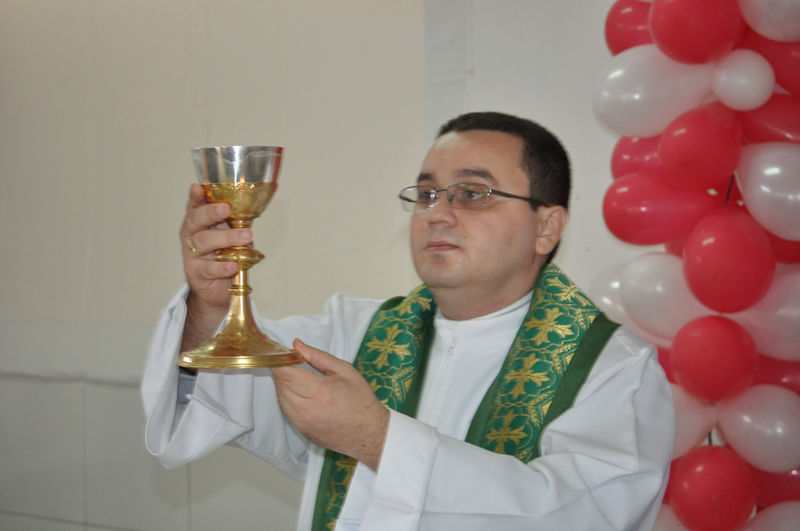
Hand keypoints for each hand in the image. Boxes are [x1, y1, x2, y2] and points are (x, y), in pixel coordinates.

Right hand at [179, 183, 253, 350]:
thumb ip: (236, 222)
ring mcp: (191, 255)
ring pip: (204, 242)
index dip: (196, 196)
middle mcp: (192, 235)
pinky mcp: (196, 274)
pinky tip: (233, 265)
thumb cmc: (225, 256)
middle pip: (196, 221)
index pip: (195, 206)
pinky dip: (222, 267)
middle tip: (226, 209)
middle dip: (210, 213)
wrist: (219, 288)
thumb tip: (252, 205)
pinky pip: (208, 269)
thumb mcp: (231, 235)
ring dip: (226, 238)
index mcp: (199, 222)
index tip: (199, 187)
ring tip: (245, 237)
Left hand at [272, 339, 389, 470]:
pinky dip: (288, 398)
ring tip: (294, 375)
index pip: (286, 374)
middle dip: (280, 371)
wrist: (370, 434)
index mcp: (319, 392)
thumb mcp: (345, 371)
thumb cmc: (361, 400)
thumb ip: (319, 356)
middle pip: (280, 385)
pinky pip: (287, 410)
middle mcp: (307, 409)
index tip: (277, 354)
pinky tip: (298, 391)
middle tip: (288, 361)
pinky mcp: (302, 430)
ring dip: (282, 385)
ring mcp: (303, 423)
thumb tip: (297, 345)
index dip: (277, 362)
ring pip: (281, 399)